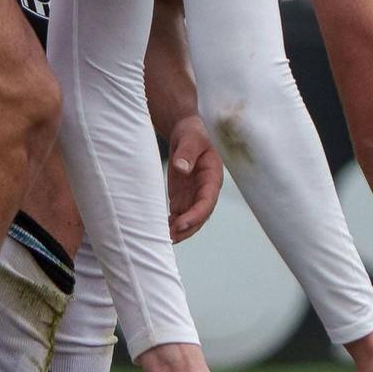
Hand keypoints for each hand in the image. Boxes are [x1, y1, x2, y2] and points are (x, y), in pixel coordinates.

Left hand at [166, 116, 222, 241]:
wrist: (187, 131)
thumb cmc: (192, 133)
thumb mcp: (191, 138)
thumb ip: (187, 152)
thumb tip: (182, 168)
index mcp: (212, 177)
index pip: (207, 201)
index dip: (196, 215)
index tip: (181, 224)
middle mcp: (205, 190)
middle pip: (200, 216)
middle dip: (187, 228)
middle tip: (169, 238)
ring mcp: (194, 195)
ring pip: (189, 219)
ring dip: (179, 231)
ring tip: (162, 239)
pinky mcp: (183, 197)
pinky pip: (179, 215)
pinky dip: (171, 225)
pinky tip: (160, 231)